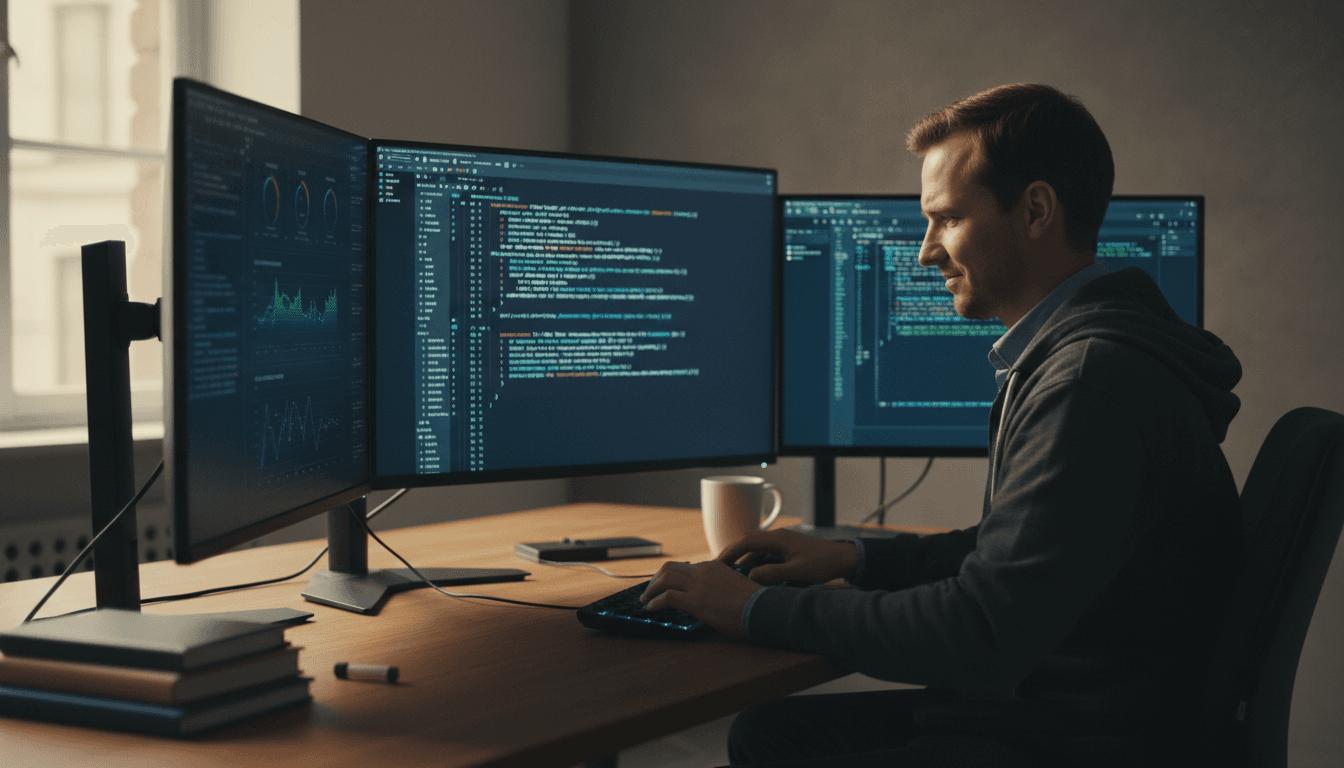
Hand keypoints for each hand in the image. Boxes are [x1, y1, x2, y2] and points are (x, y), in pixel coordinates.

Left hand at [640, 560, 760, 637]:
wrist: (763, 609)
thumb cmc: (754, 603)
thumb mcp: (733, 587)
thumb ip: (718, 586)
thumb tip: (707, 597)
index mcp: (713, 566)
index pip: (684, 567)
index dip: (668, 576)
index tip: (662, 586)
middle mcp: (703, 571)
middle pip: (669, 569)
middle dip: (654, 580)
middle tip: (648, 591)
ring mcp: (699, 585)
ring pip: (664, 580)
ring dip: (650, 590)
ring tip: (645, 600)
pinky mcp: (696, 601)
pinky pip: (667, 598)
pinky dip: (655, 602)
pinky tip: (651, 609)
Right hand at [717, 529, 858, 585]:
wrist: (843, 559)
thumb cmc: (823, 564)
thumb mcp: (797, 572)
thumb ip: (773, 573)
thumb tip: (751, 576)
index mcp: (778, 538)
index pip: (746, 541)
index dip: (730, 551)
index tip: (717, 562)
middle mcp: (778, 536)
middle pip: (747, 541)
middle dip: (732, 553)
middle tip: (719, 566)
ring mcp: (783, 541)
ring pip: (756, 546)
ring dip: (743, 557)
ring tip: (731, 571)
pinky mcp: (787, 548)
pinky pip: (765, 551)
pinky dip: (754, 559)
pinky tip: (752, 571)